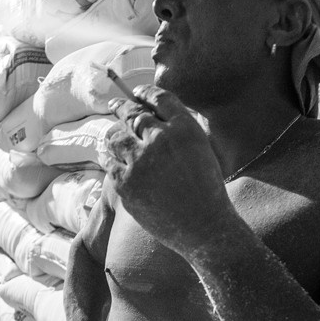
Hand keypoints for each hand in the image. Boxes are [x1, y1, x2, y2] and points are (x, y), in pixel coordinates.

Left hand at [104, 84, 235, 256]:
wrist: (205, 228)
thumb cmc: (208, 193)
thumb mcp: (203, 152)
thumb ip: (181, 133)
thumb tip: (155, 118)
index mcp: (185, 128)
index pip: (160, 98)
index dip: (146, 93)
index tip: (138, 93)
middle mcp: (161, 139)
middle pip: (132, 113)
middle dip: (121, 107)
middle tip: (115, 105)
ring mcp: (140, 161)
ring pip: (116, 136)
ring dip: (114, 134)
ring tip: (113, 135)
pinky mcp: (126, 183)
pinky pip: (110, 163)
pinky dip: (112, 160)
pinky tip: (114, 160)